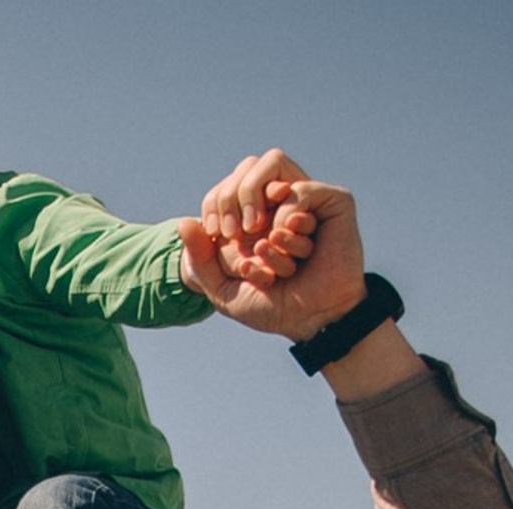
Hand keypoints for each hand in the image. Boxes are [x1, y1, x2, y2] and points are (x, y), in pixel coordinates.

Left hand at [181, 156, 362, 338]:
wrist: (308, 318)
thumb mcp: (223, 287)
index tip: (230, 254)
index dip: (222, 219)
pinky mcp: (334, 200)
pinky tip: (297, 248)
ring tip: (278, 263)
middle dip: (241, 224)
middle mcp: (281, 205)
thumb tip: (183, 223)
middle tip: (252, 253)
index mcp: (257, 221)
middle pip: (248, 182)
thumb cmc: (269, 305)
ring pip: (274, 193)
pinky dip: (290, 223)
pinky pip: (300, 193)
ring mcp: (309, 201)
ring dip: (269, 238)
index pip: (226, 195)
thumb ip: (200, 259)